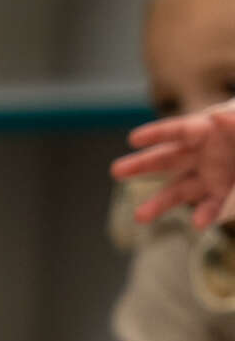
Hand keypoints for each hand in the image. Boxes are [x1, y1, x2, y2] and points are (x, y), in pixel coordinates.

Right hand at [112, 99, 234, 229]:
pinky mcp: (225, 196)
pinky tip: (197, 223)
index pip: (179, 130)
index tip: (134, 139)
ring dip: (159, 202)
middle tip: (117, 171)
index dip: (157, 134)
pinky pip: (209, 207)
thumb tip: (214, 117)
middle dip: (143, 165)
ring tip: (139, 217)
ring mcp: (213, 177)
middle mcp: (207, 154)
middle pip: (169, 159)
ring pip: (179, 189)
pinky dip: (203, 215)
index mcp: (213, 130)